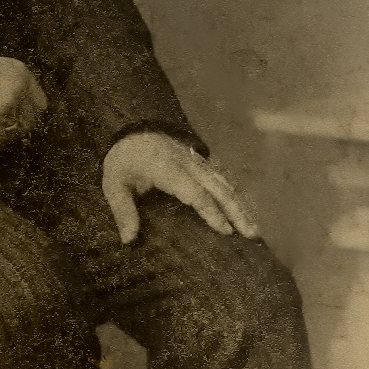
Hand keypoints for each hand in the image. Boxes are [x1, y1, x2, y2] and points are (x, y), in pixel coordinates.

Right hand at [0, 52, 47, 151]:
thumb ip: (11, 86)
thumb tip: (20, 111)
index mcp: (21, 74)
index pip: (40, 105)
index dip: (27, 117)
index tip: (13, 124)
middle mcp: (18, 89)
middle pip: (28, 124)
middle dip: (11, 132)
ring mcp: (5, 106)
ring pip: (11, 136)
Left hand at [102, 132, 259, 243]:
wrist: (133, 128)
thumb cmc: (124, 160)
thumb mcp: (114, 184)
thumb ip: (123, 210)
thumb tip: (129, 240)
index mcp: (168, 169)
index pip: (195, 192)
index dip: (211, 211)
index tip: (225, 230)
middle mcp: (190, 164)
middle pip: (219, 188)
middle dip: (237, 211)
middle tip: (252, 234)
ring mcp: (199, 162)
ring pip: (226, 183)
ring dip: (241, 205)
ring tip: (254, 229)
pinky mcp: (203, 163)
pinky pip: (223, 179)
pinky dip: (236, 196)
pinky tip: (244, 212)